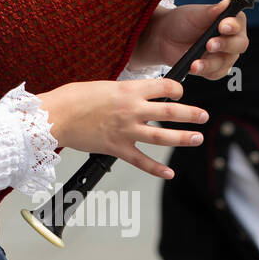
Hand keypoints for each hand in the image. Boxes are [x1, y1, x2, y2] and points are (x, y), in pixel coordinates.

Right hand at [37, 77, 206, 178]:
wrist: (54, 117)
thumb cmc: (72, 98)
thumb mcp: (102, 86)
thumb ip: (122, 92)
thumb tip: (134, 95)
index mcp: (128, 90)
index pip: (164, 87)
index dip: (178, 89)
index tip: (181, 92)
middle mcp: (131, 110)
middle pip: (170, 111)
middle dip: (191, 114)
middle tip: (204, 116)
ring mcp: (126, 131)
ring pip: (162, 136)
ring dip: (183, 137)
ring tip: (197, 138)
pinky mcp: (116, 149)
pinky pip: (141, 161)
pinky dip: (156, 169)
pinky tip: (169, 173)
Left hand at [131, 1, 249, 78]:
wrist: (165, 38)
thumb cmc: (182, 22)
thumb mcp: (194, 14)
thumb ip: (211, 11)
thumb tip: (226, 4)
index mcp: (231, 20)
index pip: (239, 24)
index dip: (233, 26)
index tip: (222, 26)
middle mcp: (233, 38)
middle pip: (239, 45)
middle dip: (225, 45)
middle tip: (209, 45)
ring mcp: (225, 56)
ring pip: (225, 62)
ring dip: (210, 63)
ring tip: (195, 63)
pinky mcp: (215, 69)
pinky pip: (215, 73)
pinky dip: (204, 71)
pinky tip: (194, 68)